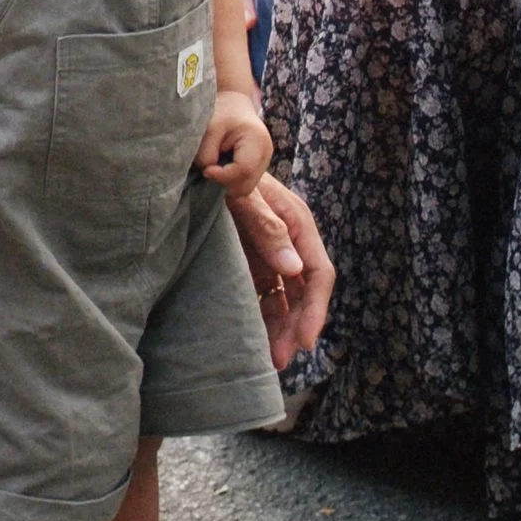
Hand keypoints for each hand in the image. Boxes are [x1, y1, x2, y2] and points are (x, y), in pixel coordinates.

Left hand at [197, 92, 272, 198]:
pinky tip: (222, 169)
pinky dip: (232, 182)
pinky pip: (245, 183)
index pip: (243, 170)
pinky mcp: (258, 167)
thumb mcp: (210, 128)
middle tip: (209, 171)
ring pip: (246, 188)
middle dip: (225, 184)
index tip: (206, 170)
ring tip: (215, 169)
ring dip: (228, 184)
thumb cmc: (222, 112)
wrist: (235, 102)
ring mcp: (264, 162)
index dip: (222, 176)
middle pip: (247, 185)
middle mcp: (265, 154)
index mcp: (257, 141)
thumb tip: (207, 173)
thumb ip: (206, 153)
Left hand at [229, 171, 333, 372]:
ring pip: (287, 299)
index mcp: (297, 223)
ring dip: (282, 328)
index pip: (318, 273)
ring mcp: (272, 254)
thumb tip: (294, 270)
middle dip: (297, 327)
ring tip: (271, 359)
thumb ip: (267, 227)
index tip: (306, 340)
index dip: (315, 309)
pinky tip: (256, 339)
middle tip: (282, 358)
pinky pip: (266, 297)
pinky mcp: (254, 262)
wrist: (203, 161)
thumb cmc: (225, 173)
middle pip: (305, 292)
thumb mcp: (244, 196)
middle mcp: (290, 241)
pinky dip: (264, 318)